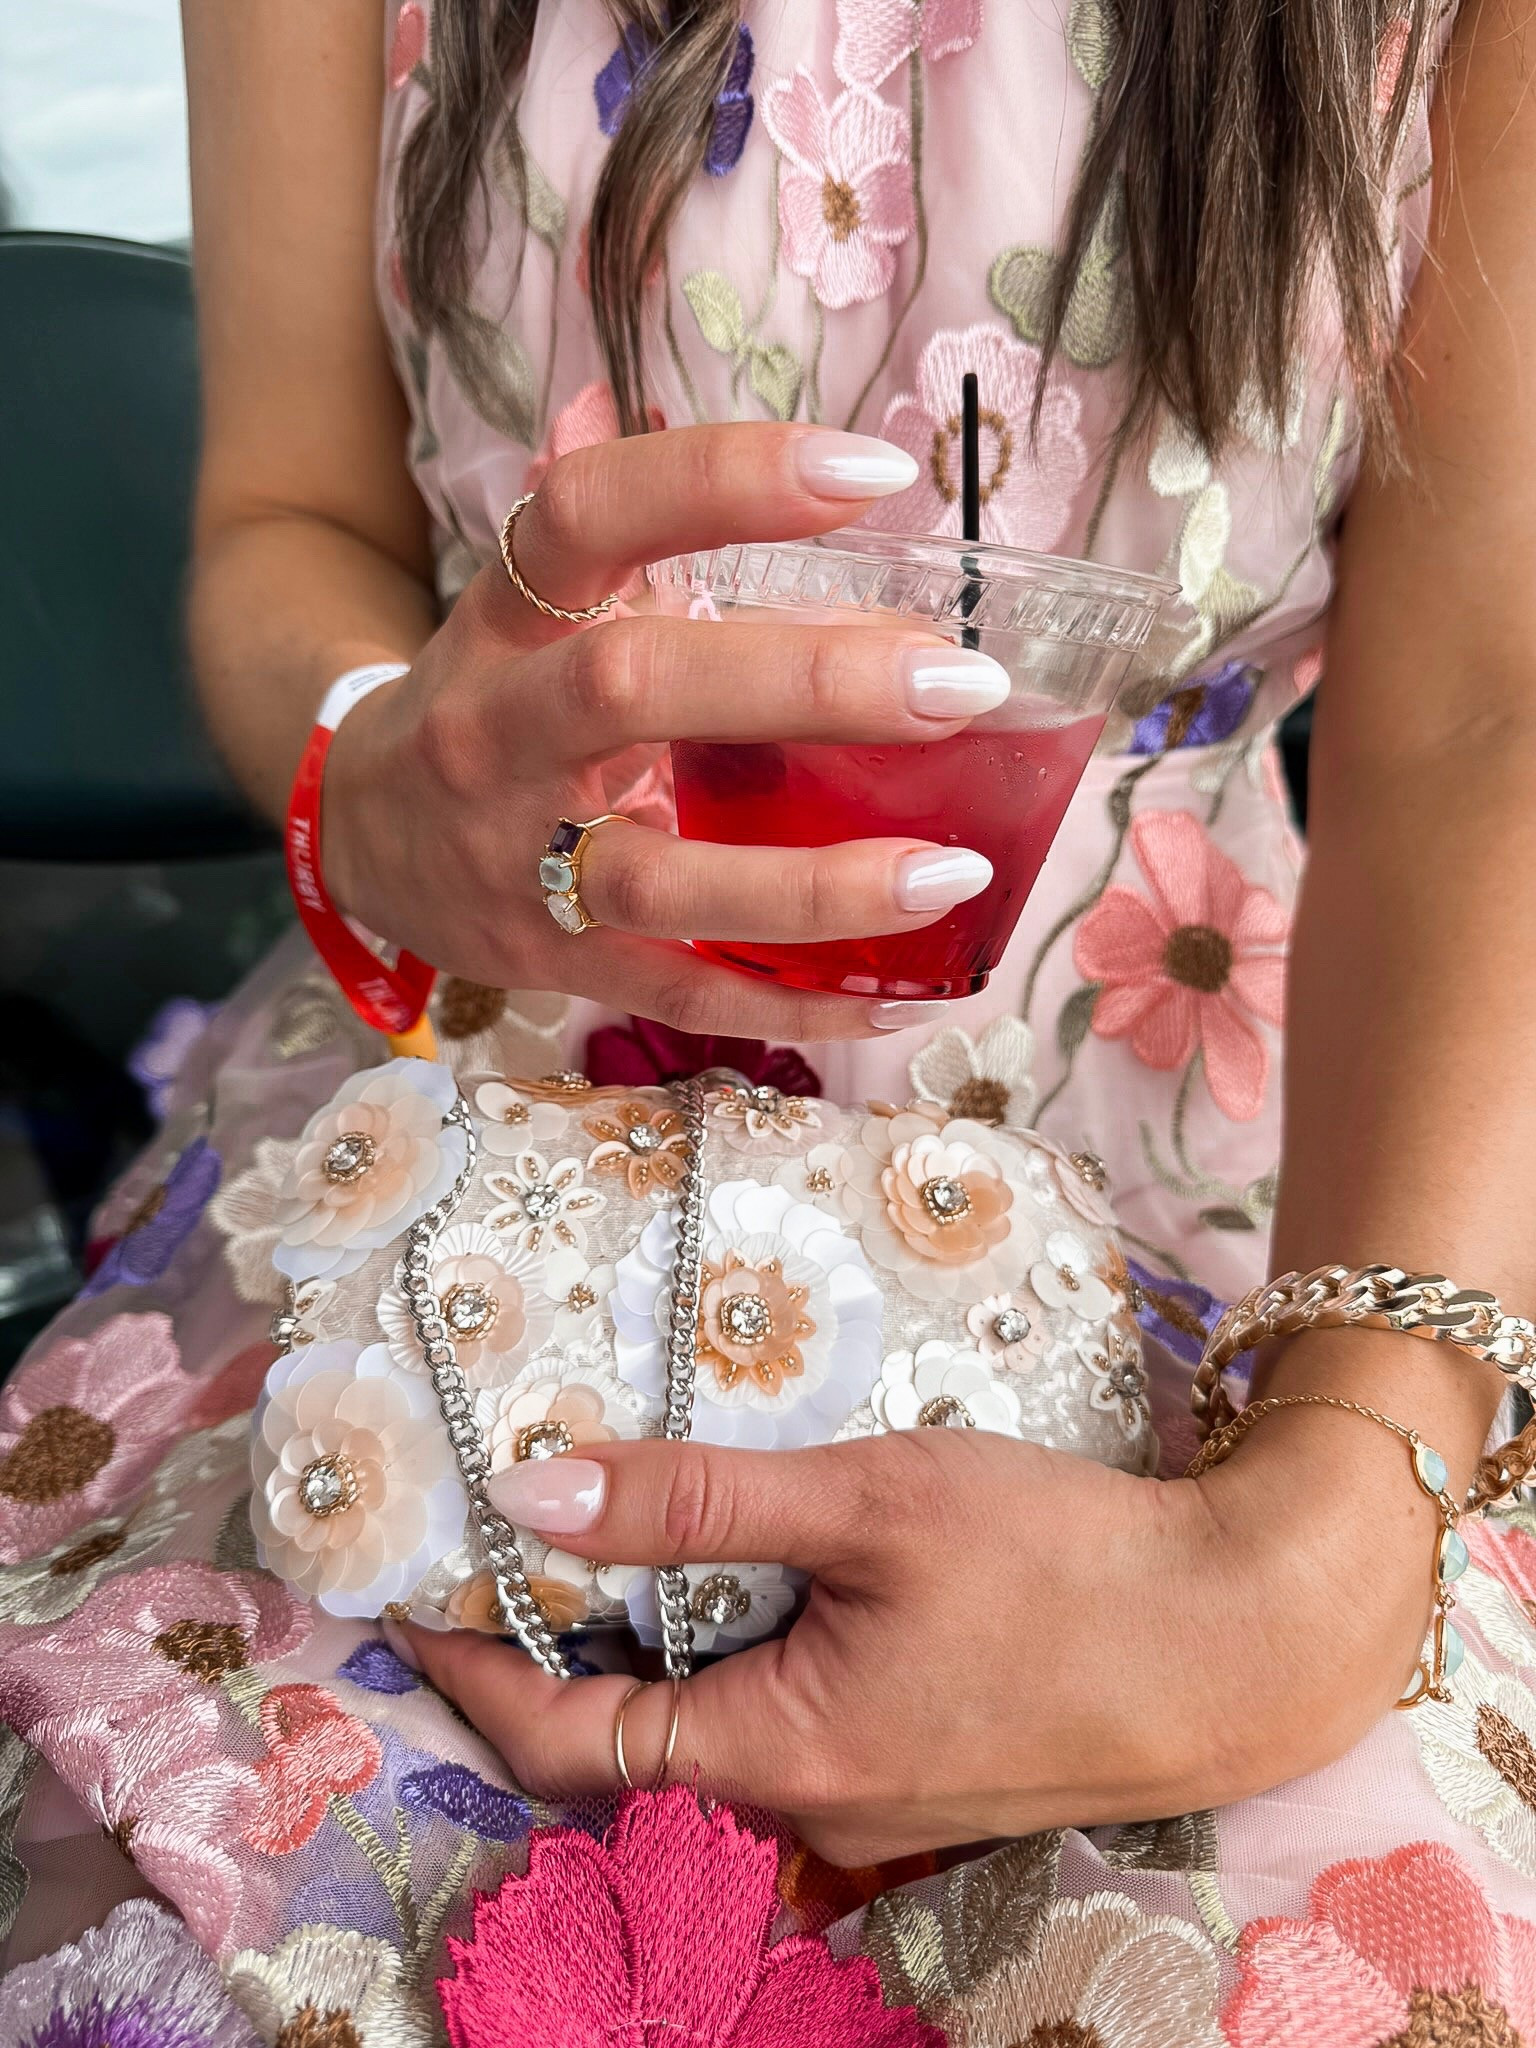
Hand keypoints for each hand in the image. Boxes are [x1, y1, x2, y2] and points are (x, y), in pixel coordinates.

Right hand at [322, 424, 1009, 1041]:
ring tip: (950, 871)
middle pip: (632, 688)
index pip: (590, 513)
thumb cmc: (496, 703)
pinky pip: (682, 994)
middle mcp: (501, 732)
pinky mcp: (555, 963)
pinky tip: (901, 993)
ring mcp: (522, 861)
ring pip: (662, 880)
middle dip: (806, 682)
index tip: (869, 471)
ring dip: (815, 885)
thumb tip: (787, 495)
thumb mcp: (537, 606)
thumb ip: (651, 552)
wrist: (361, 836)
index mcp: (510, 617)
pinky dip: (794, 1000)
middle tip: (960, 684)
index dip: (721, 480)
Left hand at [392, 1404, 1438, 1864]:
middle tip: (502, 1526)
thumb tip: (535, 1491)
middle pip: (621, 1740)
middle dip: (546, 1642)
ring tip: (604, 1519)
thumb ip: (700, 1503)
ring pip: (701, 1722)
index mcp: (777, 1754)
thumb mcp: (873, 1502)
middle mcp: (803, 1804)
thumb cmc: (1066, 1565)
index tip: (412, 1582)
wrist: (1246, 1637)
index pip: (559, 1742)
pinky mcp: (911, 1761)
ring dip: (639, 1634)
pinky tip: (739, 1555)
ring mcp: (863, 1795)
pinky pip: (774, 1712)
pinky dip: (722, 1640)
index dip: (470, 1666)